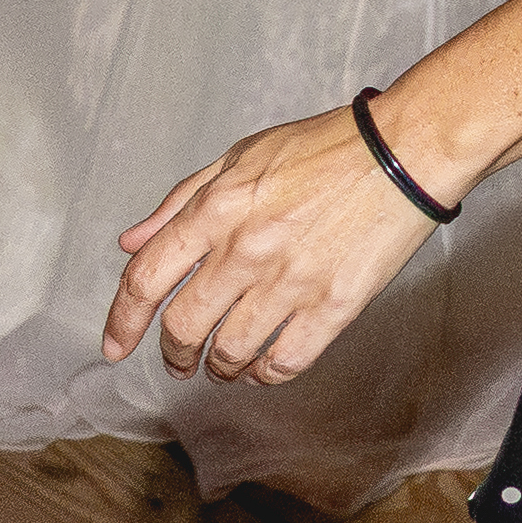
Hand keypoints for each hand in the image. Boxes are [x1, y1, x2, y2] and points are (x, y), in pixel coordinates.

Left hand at [105, 97, 448, 380]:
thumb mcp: (241, 156)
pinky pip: (284, 362)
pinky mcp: (334, 305)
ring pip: (231, 352)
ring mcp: (291, 281)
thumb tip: (132, 243)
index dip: (122, 321)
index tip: (115, 345)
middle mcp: (246, 250)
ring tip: (224, 366)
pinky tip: (263, 370)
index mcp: (218, 209)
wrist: (406, 150)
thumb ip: (181, 201)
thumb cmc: (327, 147)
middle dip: (174, 354)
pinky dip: (264, 376)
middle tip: (180, 362)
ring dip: (219, 368)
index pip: (147, 279)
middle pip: (184, 327)